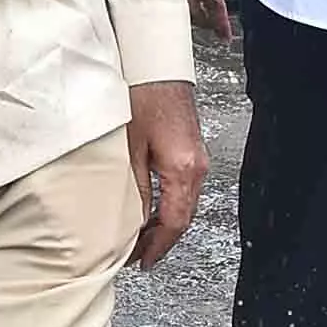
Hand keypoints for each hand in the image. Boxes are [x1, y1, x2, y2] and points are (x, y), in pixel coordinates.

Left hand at [125, 80, 204, 266]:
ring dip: (164, 224)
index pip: (173, 223)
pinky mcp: (191, 150)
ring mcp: (198, 159)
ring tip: (139, 237)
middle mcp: (197, 167)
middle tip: (136, 256)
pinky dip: (168, 205)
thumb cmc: (141, 97)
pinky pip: (183, 189)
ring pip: (184, 204)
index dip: (156, 247)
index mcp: (182, 170)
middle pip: (183, 218)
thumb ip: (132, 189)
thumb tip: (129, 221)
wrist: (156, 63)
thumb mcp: (128, 149)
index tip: (140, 262)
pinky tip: (150, 208)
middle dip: (160, 240)